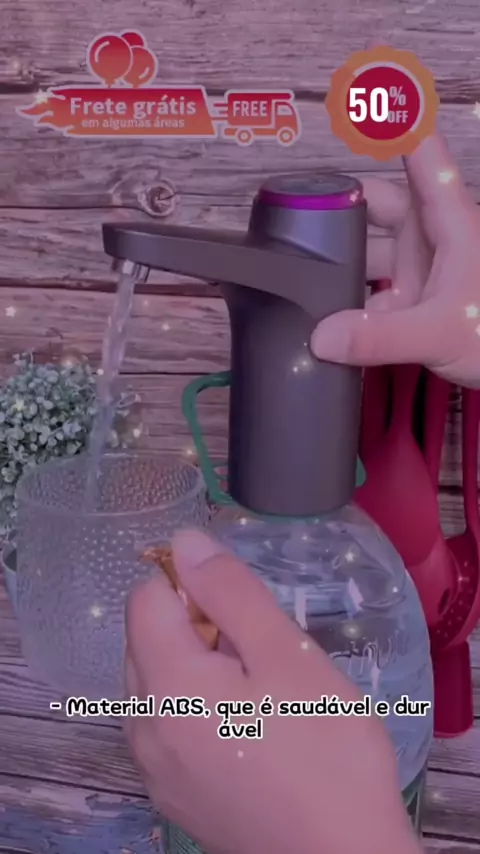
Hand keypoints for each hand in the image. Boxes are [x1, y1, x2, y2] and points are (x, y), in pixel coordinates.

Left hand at [125, 529, 420, 853]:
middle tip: (260, 653)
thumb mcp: (286, 654)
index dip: (191, 585)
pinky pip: (167, 726)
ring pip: (156, 684)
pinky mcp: (173, 795)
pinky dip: (196, 709)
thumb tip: (184, 540)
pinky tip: (250, 731)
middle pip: (146, 640)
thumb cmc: (323, 749)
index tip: (242, 609)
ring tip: (260, 691)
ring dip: (196, 667)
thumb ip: (230, 591)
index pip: (145, 598)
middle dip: (194, 626)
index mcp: (165, 684)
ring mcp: (154, 768)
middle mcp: (142, 727)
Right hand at [311, 133, 479, 387]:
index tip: (363, 90)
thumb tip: (322, 337)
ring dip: (340, 261)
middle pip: (379, 202)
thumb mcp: (440, 333)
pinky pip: (371, 292)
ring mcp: (420, 270)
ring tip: (297, 270)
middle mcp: (431, 237)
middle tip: (295, 212)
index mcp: (449, 221)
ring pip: (370, 250)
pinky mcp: (412, 302)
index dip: (393, 124)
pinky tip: (321, 316)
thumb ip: (380, 337)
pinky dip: (347, 302)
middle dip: (341, 205)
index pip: (421, 156)